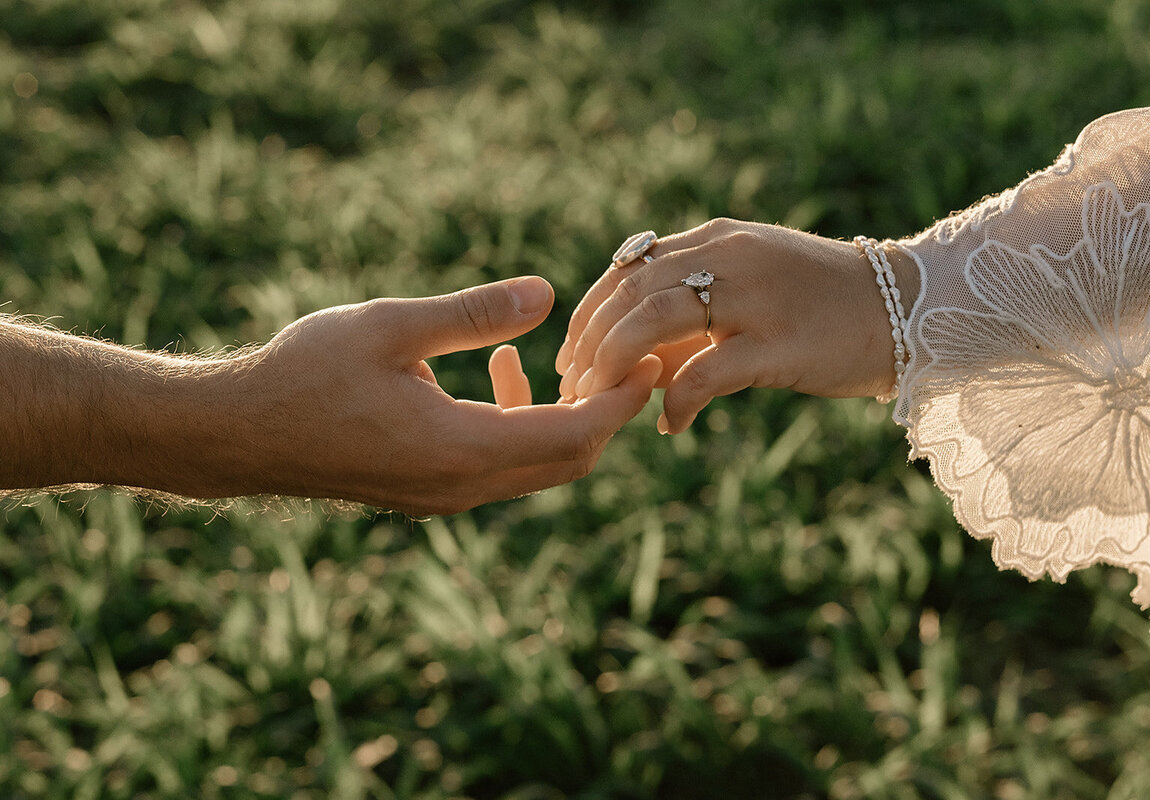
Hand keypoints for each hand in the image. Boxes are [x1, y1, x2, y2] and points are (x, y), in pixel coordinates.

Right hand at [235, 277, 660, 513]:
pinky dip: (517, 424)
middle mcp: (461, 487)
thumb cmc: (304, 373)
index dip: (621, 400)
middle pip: (567, 461)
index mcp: (461, 450)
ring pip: (534, 465)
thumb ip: (472, 313)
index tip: (650, 358)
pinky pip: (499, 465)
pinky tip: (496, 372)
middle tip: (623, 358)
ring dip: (557, 415)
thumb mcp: (391, 326)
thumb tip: (546, 292)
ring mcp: (442, 496)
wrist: (236, 433)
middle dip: (603, 412)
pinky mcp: (425, 490)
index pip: (575, 436)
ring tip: (549, 355)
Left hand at [555, 219, 918, 432]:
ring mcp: (754, 298)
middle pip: (628, 293)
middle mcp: (728, 257)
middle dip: (589, 343)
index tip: (571, 356)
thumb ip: (693, 317)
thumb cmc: (821, 306)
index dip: (589, 314)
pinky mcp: (780, 344)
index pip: (628, 268)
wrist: (904, 308)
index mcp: (716, 241)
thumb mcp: (749, 292)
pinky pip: (706, 374)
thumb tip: (636, 365)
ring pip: (653, 322)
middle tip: (574, 388)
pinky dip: (677, 402)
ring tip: (603, 403)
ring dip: (615, 366)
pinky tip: (671, 426)